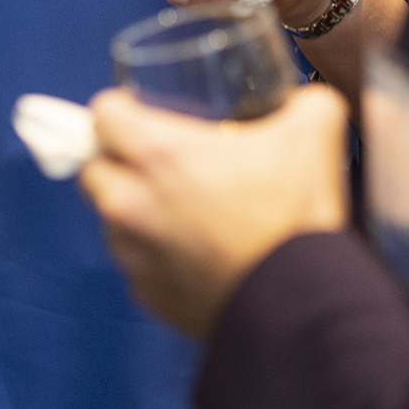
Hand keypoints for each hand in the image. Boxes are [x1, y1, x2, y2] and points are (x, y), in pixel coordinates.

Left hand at [79, 84, 349, 337]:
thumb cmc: (296, 217)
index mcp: (156, 153)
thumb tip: (306, 102)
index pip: (102, 114)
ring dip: (133, 210)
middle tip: (159, 160)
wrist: (302, 307)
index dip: (122, 109)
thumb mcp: (314, 133)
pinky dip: (154, 254)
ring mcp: (135, 254)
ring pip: (111, 219)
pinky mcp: (148, 295)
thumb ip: (305, 103)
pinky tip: (192, 250)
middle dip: (117, 161)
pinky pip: (135, 263)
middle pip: (94, 168)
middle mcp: (130, 202)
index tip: (143, 113)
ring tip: (179, 208)